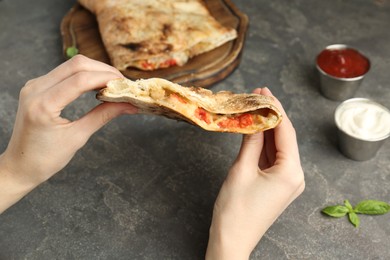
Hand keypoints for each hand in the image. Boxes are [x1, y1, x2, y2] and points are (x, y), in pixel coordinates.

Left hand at [0, 55, 136, 212]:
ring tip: (113, 85)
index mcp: (43, 105)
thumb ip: (103, 116)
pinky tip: (97, 86)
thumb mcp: (78, 137)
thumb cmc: (46, 158)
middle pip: (77, 65)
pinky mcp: (37, 86)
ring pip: (71, 65)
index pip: (80, 80)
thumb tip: (129, 105)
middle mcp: (35, 89)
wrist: (19, 165)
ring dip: (95, 71)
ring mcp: (34, 85)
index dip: (107, 78)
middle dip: (104, 71)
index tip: (126, 85)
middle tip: (123, 84)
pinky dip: (84, 75)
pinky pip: (64, 72)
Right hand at [206, 88, 304, 258]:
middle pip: (284, 137)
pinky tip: (255, 128)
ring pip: (278, 147)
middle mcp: (294, 176)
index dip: (274, 108)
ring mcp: (287, 181)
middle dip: (271, 115)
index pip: (285, 131)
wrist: (231, 240)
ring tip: (254, 106)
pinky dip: (264, 143)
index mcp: (291, 172)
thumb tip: (254, 118)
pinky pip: (272, 158)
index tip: (263, 92)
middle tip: (258, 95)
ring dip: (267, 128)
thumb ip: (251, 141)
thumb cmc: (235, 210)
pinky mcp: (277, 184)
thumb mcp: (241, 169)